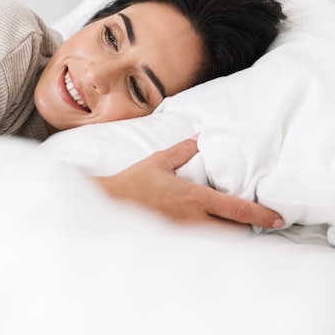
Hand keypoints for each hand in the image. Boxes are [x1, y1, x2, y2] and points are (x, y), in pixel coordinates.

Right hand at [93, 137, 283, 229]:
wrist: (108, 204)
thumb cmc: (132, 183)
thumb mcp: (157, 162)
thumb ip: (181, 151)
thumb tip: (198, 138)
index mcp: (195, 198)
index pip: (238, 210)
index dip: (261, 216)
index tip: (276, 219)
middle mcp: (194, 220)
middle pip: (235, 232)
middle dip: (245, 228)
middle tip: (247, 221)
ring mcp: (184, 235)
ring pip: (218, 242)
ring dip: (226, 235)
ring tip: (225, 228)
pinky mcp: (173, 243)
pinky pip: (198, 246)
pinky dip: (206, 241)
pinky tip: (201, 235)